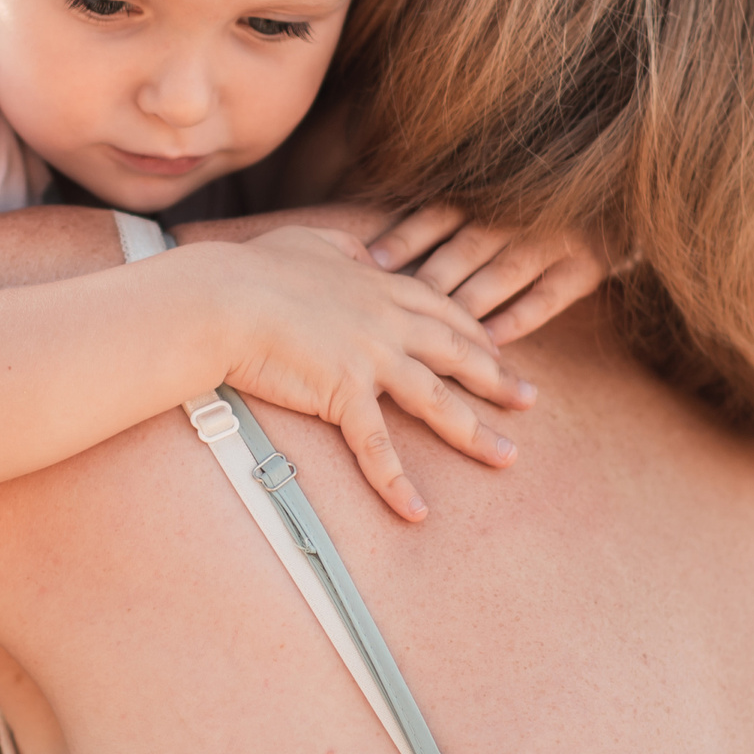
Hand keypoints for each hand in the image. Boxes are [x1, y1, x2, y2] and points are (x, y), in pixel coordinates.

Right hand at [211, 227, 538, 521]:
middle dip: (498, 379)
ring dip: (475, 433)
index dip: (474, 333)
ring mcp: (371, 358)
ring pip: (437, 400)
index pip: (442, 311)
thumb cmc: (253, 268)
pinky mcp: (345, 393)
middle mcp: (387, 321)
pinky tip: (417, 512)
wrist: (223, 298)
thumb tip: (357, 248)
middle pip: (458, 353)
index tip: (496, 351)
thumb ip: (342, 245)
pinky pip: (378, 447)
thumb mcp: (309, 241)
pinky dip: (397, 482)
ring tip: (507, 458)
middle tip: (530, 400)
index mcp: (380, 286)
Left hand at [367, 206, 610, 343]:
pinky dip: (518, 319)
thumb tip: (391, 244)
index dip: (406, 236)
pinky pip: (548, 296)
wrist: (632, 183)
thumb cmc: (552, 195)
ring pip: (503, 274)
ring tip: (432, 337)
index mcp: (496, 190)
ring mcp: (557, 237)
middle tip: (390, 311)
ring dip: (468, 305)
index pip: (441, 212)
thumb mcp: (509, 187)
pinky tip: (491, 344)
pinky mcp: (589, 265)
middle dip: (430, 278)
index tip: (373, 263)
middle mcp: (523, 211)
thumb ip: (462, 206)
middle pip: (467, 247)